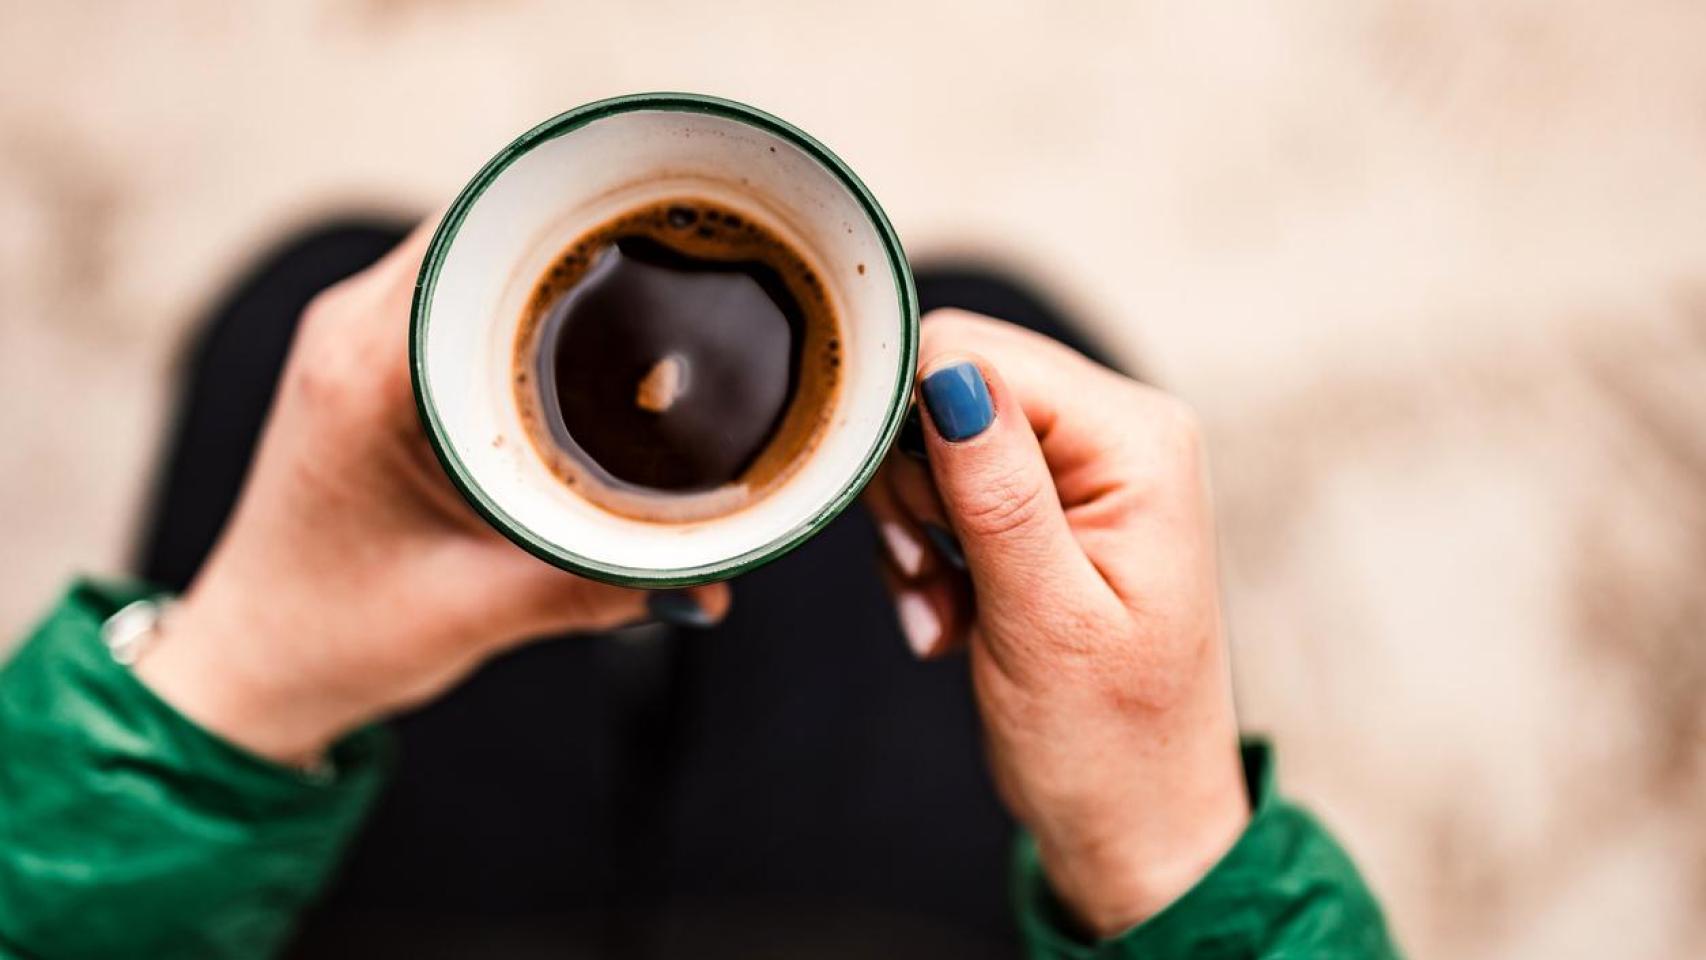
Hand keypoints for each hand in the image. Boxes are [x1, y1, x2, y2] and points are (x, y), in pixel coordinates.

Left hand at [136, 223, 728, 766]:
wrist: (256, 664)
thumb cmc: (335, 634)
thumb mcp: (480, 611)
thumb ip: (600, 589)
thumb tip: (716, 583)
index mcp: (367, 369)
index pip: (476, 232)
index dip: (573, 212)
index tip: (658, 218)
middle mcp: (353, 330)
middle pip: (483, 225)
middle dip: (583, 233)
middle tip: (679, 261)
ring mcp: (359, 338)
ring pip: (473, 252)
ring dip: (554, 264)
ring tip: (646, 294)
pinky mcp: (375, 360)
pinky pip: (461, 292)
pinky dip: (526, 298)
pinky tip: (586, 336)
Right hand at [866, 310, 1247, 936]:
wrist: (1136, 823)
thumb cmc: (1109, 743)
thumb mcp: (1044, 619)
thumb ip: (997, 490)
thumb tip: (950, 374)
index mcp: (1136, 439)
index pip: (973, 354)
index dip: (909, 430)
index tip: (918, 536)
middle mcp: (1118, 429)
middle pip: (948, 383)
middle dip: (911, 485)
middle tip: (931, 580)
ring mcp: (1087, 464)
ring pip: (935, 435)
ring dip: (915, 528)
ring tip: (946, 611)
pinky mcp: (1053, 500)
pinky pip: (949, 482)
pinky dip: (928, 550)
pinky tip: (952, 614)